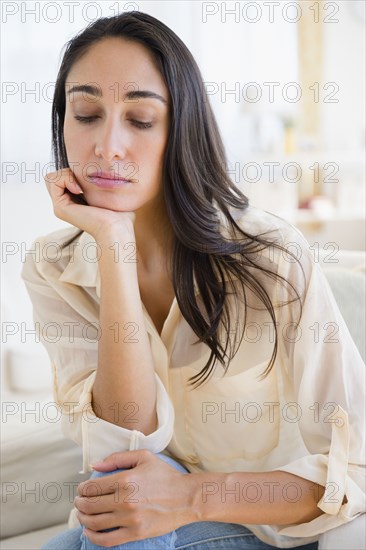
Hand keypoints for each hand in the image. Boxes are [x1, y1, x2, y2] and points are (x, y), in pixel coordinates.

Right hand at [45, 168, 135, 241]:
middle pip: (55, 177)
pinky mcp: (60, 207)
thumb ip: (102, 183)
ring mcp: (60, 207)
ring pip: (51, 177)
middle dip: (67, 172)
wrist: (117, 228)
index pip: (63, 177)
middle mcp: (65, 204)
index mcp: (74, 201)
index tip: (90, 179)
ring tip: (81, 186)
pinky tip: (79, 189)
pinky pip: (53, 181)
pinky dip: (66, 178)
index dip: (73, 172)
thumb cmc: (120, 214)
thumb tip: (104, 171)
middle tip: (83, 182)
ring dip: (66, 174)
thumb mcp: (110, 193)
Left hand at [75, 450, 199, 547]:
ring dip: (83, 519)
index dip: (81, 489)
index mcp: (125, 480)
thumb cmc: (165, 475)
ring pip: (94, 523)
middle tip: (79, 502)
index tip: (81, 490)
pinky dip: (93, 537)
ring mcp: (130, 520)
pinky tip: (90, 531)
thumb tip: (95, 464)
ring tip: (83, 515)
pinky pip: (106, 540)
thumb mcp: (143, 457)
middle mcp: (125, 501)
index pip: (91, 487)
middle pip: (89, 505)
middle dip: (79, 503)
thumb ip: (117, 458)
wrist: (186, 497)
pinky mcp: (135, 534)